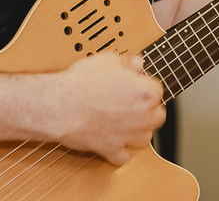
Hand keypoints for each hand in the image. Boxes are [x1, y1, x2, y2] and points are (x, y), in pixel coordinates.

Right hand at [50, 53, 164, 164]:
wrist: (61, 105)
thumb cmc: (83, 82)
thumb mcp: (108, 60)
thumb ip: (127, 63)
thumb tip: (135, 64)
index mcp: (146, 93)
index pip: (157, 90)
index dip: (145, 86)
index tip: (136, 85)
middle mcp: (142, 117)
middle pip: (157, 116)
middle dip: (148, 110)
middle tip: (133, 104)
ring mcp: (128, 136)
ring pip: (145, 138)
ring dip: (138, 131)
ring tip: (126, 123)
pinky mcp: (111, 150)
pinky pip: (123, 157)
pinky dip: (120, 152)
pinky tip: (114, 142)